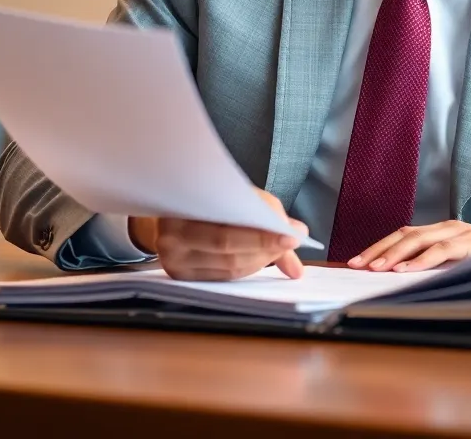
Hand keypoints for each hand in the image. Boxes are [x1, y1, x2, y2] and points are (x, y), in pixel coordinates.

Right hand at [128, 189, 305, 281]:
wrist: (169, 203)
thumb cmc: (209, 195)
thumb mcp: (238, 193)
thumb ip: (268, 212)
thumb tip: (301, 234)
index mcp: (183, 205)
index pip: (227, 228)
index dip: (262, 235)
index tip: (291, 236)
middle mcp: (171, 234)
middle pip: (227, 249)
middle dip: (265, 247)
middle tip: (290, 243)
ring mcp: (172, 258)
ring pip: (227, 266)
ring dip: (259, 260)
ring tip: (279, 249)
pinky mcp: (178, 274)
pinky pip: (220, 277)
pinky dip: (245, 268)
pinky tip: (258, 259)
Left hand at [347, 221, 470, 272]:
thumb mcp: (459, 262)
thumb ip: (436, 264)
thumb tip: (400, 280)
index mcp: (442, 230)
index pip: (403, 235)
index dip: (379, 246)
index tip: (356, 261)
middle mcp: (448, 227)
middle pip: (405, 234)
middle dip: (379, 250)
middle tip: (357, 265)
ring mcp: (461, 233)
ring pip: (420, 239)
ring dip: (395, 254)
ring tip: (377, 268)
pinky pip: (443, 250)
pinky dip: (422, 260)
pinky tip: (406, 270)